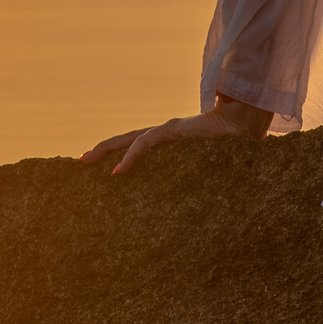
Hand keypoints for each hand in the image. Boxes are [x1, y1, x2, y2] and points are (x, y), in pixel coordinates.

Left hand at [80, 95, 271, 174]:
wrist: (241, 123)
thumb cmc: (228, 143)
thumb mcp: (205, 164)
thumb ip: (196, 174)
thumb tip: (199, 200)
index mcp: (169, 139)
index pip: (137, 144)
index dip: (119, 151)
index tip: (101, 165)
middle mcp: (163, 132)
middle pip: (125, 139)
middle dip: (102, 148)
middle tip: (80, 161)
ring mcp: (165, 130)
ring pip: (128, 139)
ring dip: (106, 148)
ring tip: (87, 160)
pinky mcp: (171, 130)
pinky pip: (144, 144)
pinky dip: (129, 156)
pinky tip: (117, 171)